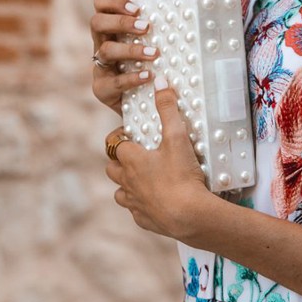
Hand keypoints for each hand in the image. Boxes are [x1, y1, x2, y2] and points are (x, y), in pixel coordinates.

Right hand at [90, 0, 157, 116]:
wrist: (146, 105)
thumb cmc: (154, 69)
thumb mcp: (153, 46)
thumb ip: (159, 31)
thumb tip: (186, 12)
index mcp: (111, 30)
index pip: (101, 6)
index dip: (114, 2)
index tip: (137, 7)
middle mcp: (101, 45)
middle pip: (97, 23)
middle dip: (121, 22)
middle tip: (146, 27)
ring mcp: (100, 68)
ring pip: (106, 51)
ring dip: (131, 49)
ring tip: (154, 53)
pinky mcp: (102, 89)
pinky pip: (114, 82)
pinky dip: (132, 77)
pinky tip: (148, 76)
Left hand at [104, 77, 210, 238]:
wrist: (190, 215)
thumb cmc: (181, 175)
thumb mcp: (177, 137)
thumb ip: (168, 109)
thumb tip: (160, 82)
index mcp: (131, 160)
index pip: (115, 145)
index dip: (121, 137)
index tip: (131, 134)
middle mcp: (127, 182)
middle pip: (112, 169)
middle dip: (119, 161)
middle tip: (136, 154)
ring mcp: (134, 203)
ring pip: (119, 192)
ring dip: (126, 184)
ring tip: (142, 179)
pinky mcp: (144, 219)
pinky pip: (135, 211)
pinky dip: (140, 205)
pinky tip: (154, 202)